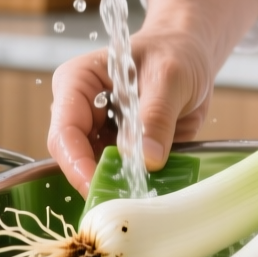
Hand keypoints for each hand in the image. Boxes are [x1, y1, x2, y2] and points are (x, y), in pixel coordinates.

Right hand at [47, 27, 220, 193]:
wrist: (193, 55)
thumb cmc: (175, 52)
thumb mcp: (169, 77)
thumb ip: (155, 116)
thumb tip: (146, 159)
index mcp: (77, 83)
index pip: (64, 131)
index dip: (77, 163)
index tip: (96, 185)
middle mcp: (82, 112)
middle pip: (75, 157)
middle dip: (97, 179)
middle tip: (122, 204)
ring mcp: (100, 133)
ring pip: (97, 171)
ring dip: (118, 186)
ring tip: (140, 199)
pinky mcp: (121, 150)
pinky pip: (122, 175)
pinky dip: (135, 185)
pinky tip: (152, 191)